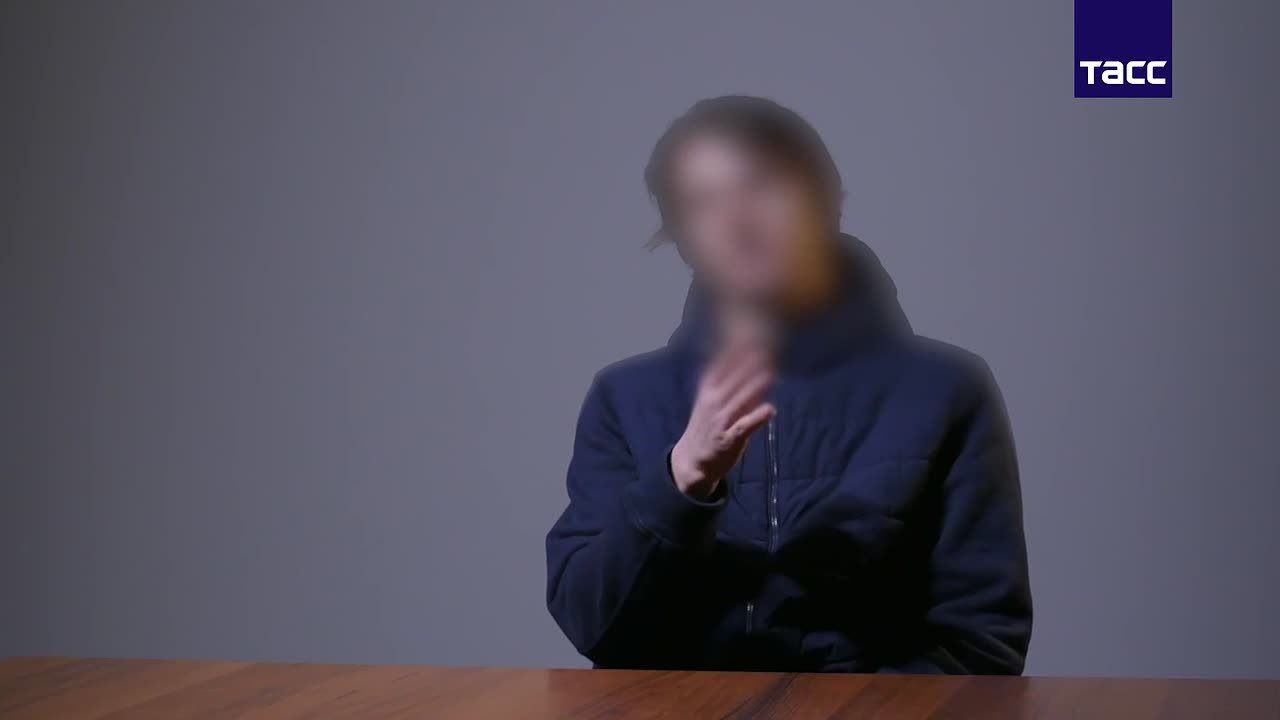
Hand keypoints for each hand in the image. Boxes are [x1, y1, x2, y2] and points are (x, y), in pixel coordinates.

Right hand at [670, 342, 774, 497]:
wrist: (692, 461)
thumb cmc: (709, 428)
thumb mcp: (715, 403)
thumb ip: (736, 387)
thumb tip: (756, 366)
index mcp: (708, 391)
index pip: (722, 366)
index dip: (737, 353)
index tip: (754, 338)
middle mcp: (712, 403)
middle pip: (732, 380)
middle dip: (749, 366)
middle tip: (767, 351)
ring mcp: (719, 421)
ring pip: (738, 401)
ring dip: (754, 387)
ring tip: (771, 374)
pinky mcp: (728, 439)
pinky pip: (743, 426)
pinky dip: (757, 417)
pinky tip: (770, 410)